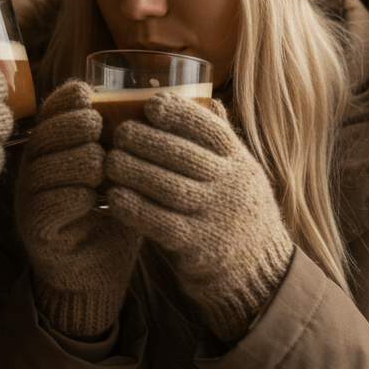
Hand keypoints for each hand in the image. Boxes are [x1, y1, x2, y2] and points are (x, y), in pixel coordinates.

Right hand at [16, 80, 139, 338]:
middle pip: (45, 135)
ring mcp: (30, 198)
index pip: (50, 113)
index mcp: (54, 148)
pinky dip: (75, 196)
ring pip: (46, 166)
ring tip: (101, 167)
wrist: (99, 269)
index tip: (89, 96)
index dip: (66, 101)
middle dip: (74, 127)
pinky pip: (50, 203)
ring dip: (78, 161)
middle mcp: (34, 169)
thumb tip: (164, 103)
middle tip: (98, 130)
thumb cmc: (114, 212)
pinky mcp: (36, 227)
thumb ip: (125, 142)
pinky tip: (94, 199)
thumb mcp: (120, 171)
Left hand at [105, 92, 291, 340]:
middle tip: (119, 133)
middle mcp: (232, 187)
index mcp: (241, 163)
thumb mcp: (242, 174)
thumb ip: (221, 141)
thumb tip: (203, 95)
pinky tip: (114, 197)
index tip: (152, 103)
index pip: (212, 130)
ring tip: (110, 161)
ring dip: (134, 171)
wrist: (258, 273)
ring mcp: (216, 217)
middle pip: (184, 155)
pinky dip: (135, 208)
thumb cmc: (238, 213)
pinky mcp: (199, 247)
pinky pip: (161, 223)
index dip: (181, 114)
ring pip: (169, 187)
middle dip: (147, 140)